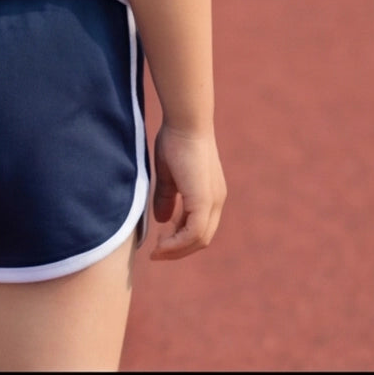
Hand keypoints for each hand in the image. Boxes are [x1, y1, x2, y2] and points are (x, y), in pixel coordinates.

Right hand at [150, 123, 225, 260]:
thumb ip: (167, 197)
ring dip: (176, 249)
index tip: (160, 243)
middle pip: (201, 239)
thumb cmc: (175, 140)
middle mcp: (216, 199)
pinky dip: (177, 242)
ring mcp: (213, 200)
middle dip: (178, 250)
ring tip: (157, 250)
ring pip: (199, 239)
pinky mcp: (204, 199)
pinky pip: (193, 233)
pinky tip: (161, 242)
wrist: (185, 121)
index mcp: (210, 193)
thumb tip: (163, 219)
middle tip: (157, 253)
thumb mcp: (168, 174)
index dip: (180, 240)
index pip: (200, 228)